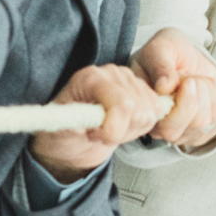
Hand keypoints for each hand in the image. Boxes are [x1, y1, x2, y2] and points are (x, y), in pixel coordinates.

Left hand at [29, 64, 169, 180]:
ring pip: (149, 113)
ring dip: (130, 129)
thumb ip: (75, 123)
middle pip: (139, 109)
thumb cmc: (63, 135)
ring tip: (110, 128)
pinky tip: (123, 125)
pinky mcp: (142, 91)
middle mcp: (113, 73)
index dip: (115, 127)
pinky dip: (141, 126)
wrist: (72, 142)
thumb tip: (93, 122)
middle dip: (121, 129)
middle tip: (99, 132)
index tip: (99, 137)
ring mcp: (129, 81)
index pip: (122, 103)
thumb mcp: (59, 132)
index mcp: (91, 78)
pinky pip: (156, 113)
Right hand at [133, 27, 215, 148]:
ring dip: (207, 93)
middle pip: (192, 126)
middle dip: (195, 99)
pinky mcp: (207, 127)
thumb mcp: (158, 50)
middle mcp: (165, 129)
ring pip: (206, 121)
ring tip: (195, 80)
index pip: (166, 127)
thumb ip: (159, 66)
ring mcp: (188, 132)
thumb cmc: (165, 56)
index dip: (181, 105)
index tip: (185, 80)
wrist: (183, 58)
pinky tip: (204, 86)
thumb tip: (165, 87)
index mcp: (148, 114)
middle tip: (191, 78)